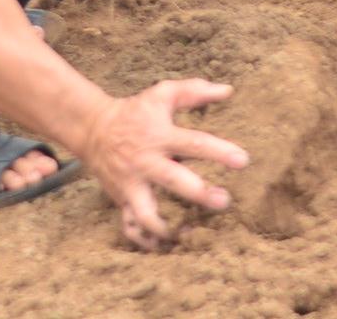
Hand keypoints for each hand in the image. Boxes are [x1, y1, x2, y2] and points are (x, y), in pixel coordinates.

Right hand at [80, 78, 249, 250]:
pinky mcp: (122, 200)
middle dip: (199, 193)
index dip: (219, 152)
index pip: (193, 143)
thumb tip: (228, 90)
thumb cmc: (135, 112)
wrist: (93, 130)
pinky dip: (147, 241)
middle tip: (224, 201)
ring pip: (147, 214)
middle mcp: (145, 162)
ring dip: (169, 227)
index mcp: (159, 136)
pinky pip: (131, 227)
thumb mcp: (162, 94)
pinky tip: (166, 245)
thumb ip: (194, 90)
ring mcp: (131, 185)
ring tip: (192, 232)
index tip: (243, 161)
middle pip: (174, 181)